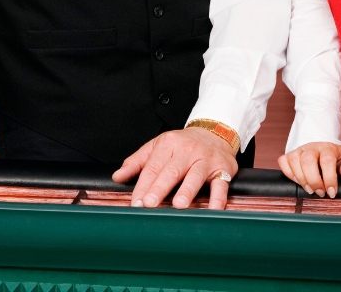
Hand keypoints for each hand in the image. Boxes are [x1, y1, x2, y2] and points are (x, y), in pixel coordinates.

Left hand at [112, 127, 237, 209]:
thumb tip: (118, 177)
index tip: (136, 202)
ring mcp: (205, 159)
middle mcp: (187, 151)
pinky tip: (212, 209)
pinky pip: (220, 185)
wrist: (215, 131)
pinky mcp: (223, 168)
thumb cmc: (183, 143)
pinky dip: (218, 198)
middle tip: (150, 203)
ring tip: (178, 205)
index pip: (152, 167)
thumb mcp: (158, 146)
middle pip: (171, 171)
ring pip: (195, 176)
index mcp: (168, 145)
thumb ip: (137, 162)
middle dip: (160, 188)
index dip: (143, 185)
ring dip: (187, 191)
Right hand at [277, 142, 340, 198]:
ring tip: (310, 189)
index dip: (329, 178)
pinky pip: (283, 161)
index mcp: (328, 148)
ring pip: (294, 160)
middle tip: (320, 193)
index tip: (331, 192)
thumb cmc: (336, 157)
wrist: (323, 148)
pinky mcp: (290, 154)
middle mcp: (312, 147)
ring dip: (301, 179)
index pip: (327, 161)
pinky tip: (298, 181)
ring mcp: (299, 150)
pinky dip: (289, 174)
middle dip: (314, 181)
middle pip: (308, 161)